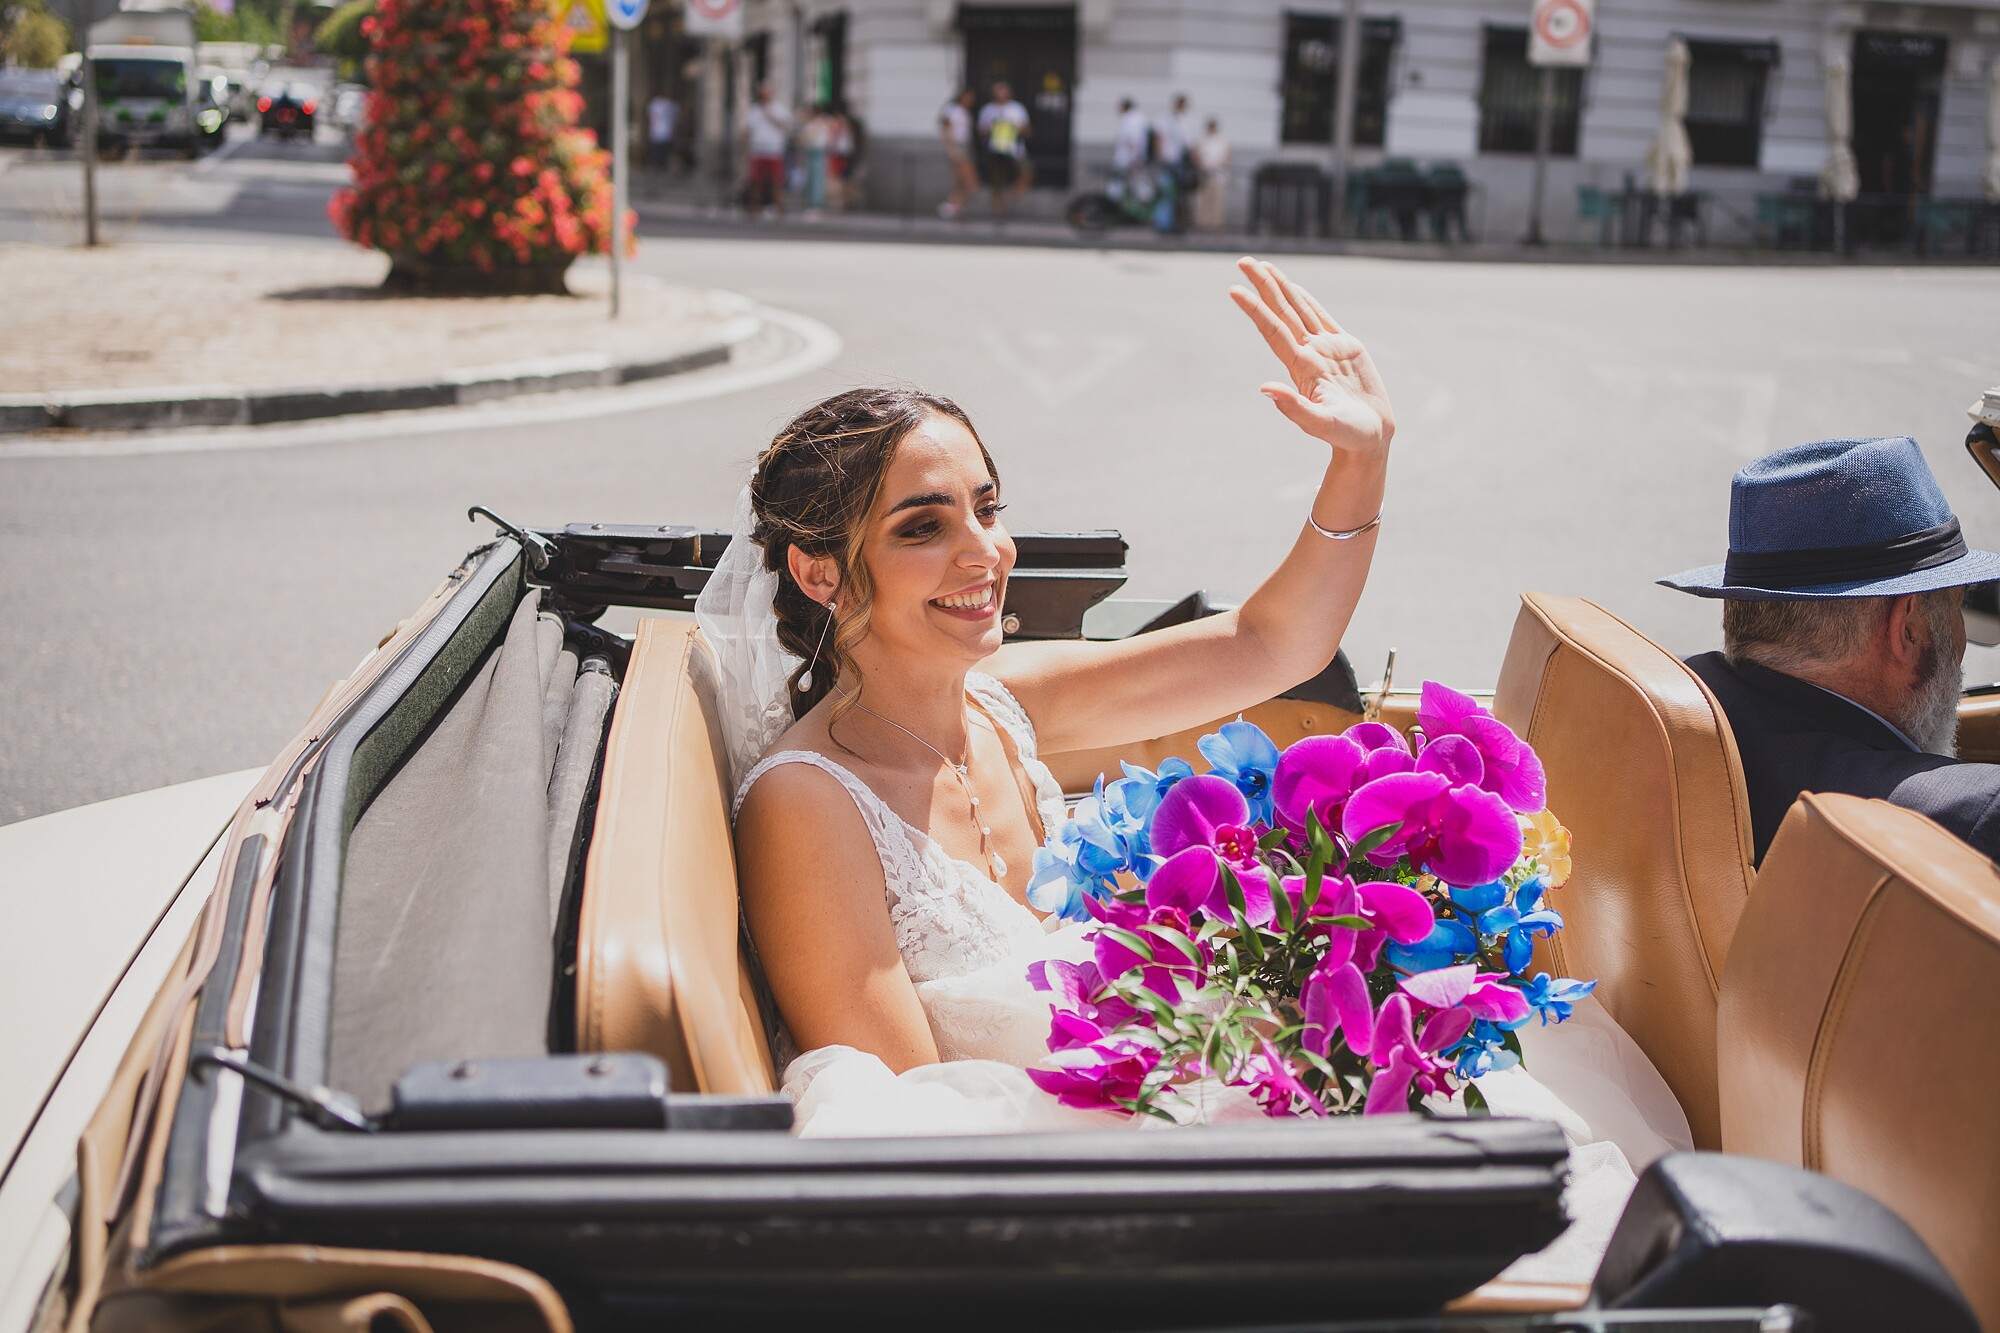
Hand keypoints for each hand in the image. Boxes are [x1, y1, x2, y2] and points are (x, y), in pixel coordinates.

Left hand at [1230, 257, 1394, 460]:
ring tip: (1262, 266)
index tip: (1234, 290)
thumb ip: (1294, 408)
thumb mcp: (1320, 424)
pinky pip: (1322, 317)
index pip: (1273, 331)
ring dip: (1281, 288)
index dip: (1255, 309)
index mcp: (1302, 367)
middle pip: (1281, 312)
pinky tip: (1294, 288)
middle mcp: (1309, 353)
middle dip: (1263, 286)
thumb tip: (1265, 389)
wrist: (1369, 440)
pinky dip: (1307, 300)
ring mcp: (1326, 349)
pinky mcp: (1345, 348)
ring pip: (1299, 310)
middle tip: (1243, 261)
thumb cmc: (1345, 436)